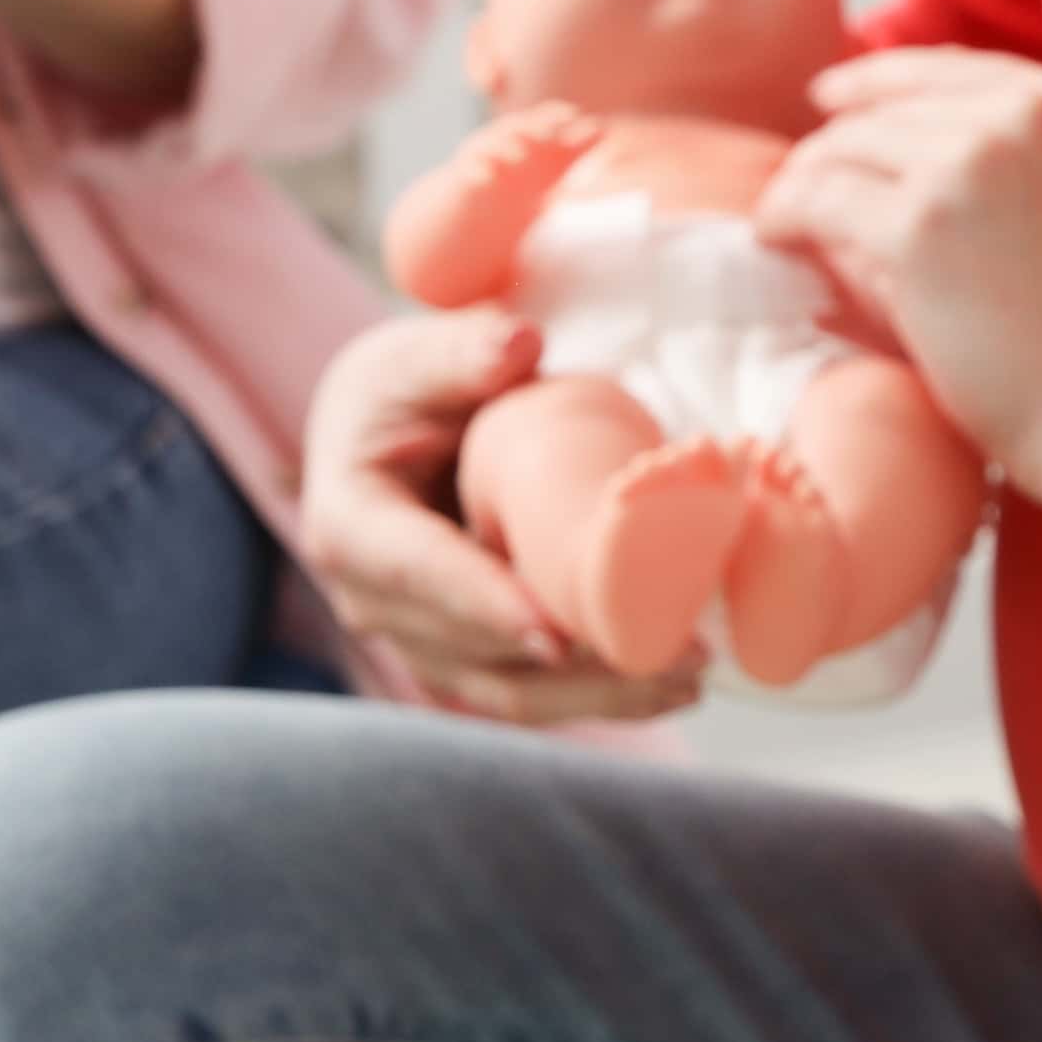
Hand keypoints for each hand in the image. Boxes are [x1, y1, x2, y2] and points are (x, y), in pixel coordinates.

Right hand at [294, 307, 692, 725]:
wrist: (383, 439)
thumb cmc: (403, 390)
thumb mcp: (418, 357)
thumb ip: (462, 351)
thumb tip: (519, 344)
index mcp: (352, 529)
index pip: (420, 573)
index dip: (487, 606)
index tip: (557, 635)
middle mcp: (374, 604)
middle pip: (474, 652)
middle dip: (571, 662)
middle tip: (671, 650)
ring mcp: (418, 643)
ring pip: (506, 693)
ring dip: (599, 695)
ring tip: (689, 675)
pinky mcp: (463, 662)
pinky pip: (528, 694)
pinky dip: (596, 696)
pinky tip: (668, 686)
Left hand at [756, 51, 1041, 479]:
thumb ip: (999, 168)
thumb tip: (870, 151)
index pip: (948, 72)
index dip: (879, 84)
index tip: (831, 101)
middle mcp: (1024, 111)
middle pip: (887, 107)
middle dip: (836, 146)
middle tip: (797, 187)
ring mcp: (971, 161)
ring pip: (843, 147)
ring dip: (803, 184)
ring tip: (784, 222)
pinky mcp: (920, 224)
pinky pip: (816, 200)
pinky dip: (784, 217)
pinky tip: (774, 241)